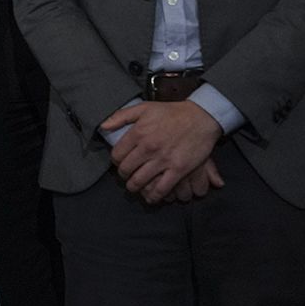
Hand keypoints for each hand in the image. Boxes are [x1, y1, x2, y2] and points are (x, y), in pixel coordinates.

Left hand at [103, 101, 223, 203]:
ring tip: (135, 186)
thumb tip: (103, 126)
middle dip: (124, 175)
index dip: (116, 161)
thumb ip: (121, 116)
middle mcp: (148, 147)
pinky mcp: (178, 169)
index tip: (120, 162)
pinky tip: (151, 197)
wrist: (201, 117)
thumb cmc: (172, 112)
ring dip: (134, 187)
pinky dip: (153, 196)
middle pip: (126, 170)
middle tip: (127, 176)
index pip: (117, 155)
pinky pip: (161, 189)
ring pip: (140, 181)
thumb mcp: (144, 108)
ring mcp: (163, 160)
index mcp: (138, 133)